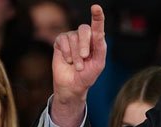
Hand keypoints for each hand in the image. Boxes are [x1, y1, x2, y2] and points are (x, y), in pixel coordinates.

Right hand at [51, 4, 106, 126]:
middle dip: (84, 44)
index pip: (97, 26)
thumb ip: (100, 48)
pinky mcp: (60, 42)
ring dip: (76, 54)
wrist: (72, 86)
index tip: (96, 8)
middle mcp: (84, 38)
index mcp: (96, 42)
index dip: (97, 17)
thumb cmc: (87, 75)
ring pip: (73, 37)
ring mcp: (71, 38)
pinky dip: (66, 52)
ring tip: (77, 66)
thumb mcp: (98, 63)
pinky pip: (62, 40)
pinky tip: (68, 60)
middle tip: (84, 57)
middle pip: (84, 29)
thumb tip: (99, 32)